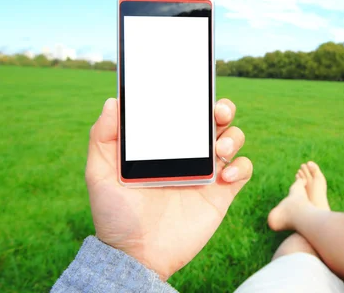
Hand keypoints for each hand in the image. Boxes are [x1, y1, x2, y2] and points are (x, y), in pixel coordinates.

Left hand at [85, 98, 251, 279]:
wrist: (137, 255)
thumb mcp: (100, 174)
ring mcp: (207, 172)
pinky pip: (243, 170)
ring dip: (233, 136)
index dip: (193, 96)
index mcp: (164, 144)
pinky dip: (241, 167)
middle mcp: (189, 153)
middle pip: (216, 120)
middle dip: (223, 108)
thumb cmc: (116, 214)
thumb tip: (112, 102)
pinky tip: (223, 177)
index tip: (194, 88)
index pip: (184, 111)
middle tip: (217, 112)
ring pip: (234, 139)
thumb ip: (102, 138)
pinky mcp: (222, 193)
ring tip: (218, 151)